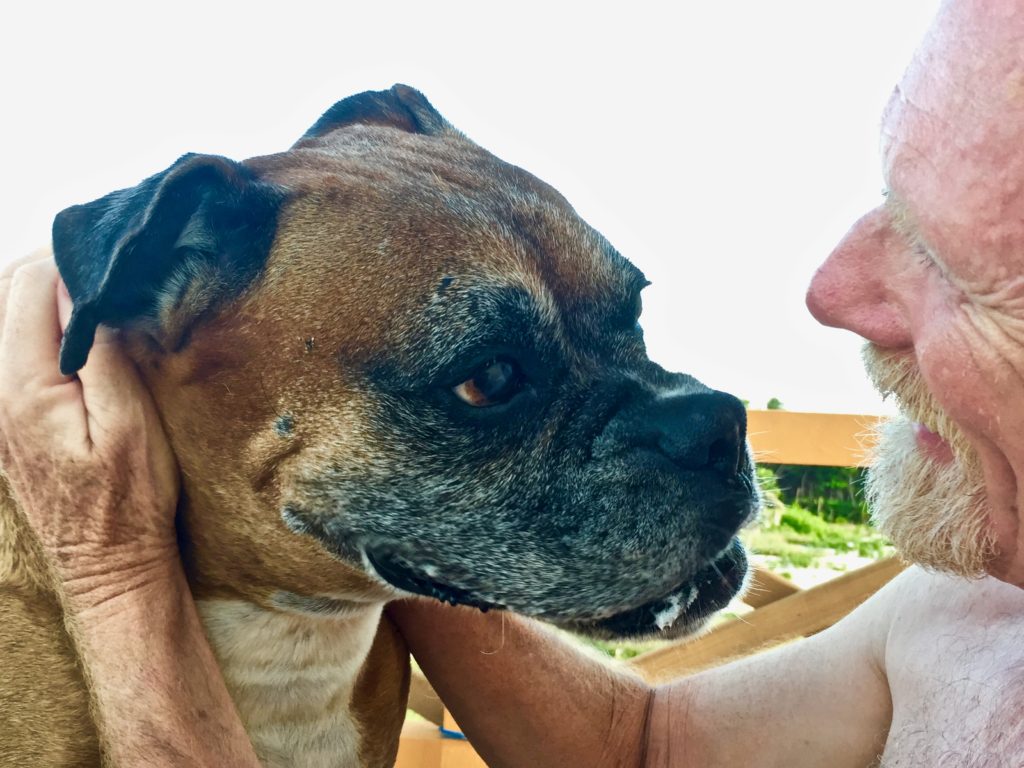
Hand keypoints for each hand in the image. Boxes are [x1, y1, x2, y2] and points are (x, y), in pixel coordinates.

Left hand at [0, 250, 179, 608]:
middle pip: (10, 295)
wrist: (108, 566)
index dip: (73, 259)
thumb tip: (93, 292)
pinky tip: (79, 328)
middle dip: (56, 267)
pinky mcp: (12, 419)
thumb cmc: (129, 501)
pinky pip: (16, 350)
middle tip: (111, 264)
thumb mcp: (130, 424)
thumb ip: (104, 354)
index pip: (30, 287)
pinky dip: (43, 325)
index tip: (117, 255)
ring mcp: (1, 406)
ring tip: (99, 289)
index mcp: (25, 386)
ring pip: (9, 320)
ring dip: (48, 295)